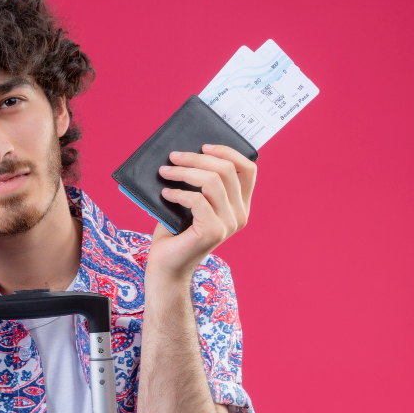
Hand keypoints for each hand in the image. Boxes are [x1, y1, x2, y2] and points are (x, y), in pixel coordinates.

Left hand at [145, 144, 256, 284]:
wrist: (167, 266)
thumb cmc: (176, 232)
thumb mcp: (192, 202)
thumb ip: (200, 183)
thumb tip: (187, 152)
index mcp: (240, 206)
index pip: (248, 169)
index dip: (228, 152)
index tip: (203, 146)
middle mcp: (240, 215)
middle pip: (227, 170)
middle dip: (196, 158)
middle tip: (173, 156)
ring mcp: (228, 224)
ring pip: (212, 182)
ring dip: (184, 172)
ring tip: (165, 172)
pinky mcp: (213, 232)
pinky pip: (197, 200)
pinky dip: (179, 193)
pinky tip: (166, 194)